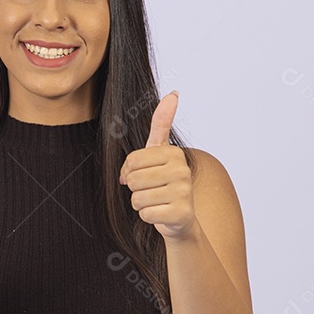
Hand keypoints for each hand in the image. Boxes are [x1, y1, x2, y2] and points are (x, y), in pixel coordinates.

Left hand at [118, 91, 195, 239]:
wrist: (179, 219)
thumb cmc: (164, 184)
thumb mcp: (160, 153)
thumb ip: (161, 124)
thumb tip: (173, 93)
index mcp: (174, 153)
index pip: (132, 161)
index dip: (129, 172)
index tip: (142, 175)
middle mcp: (182, 170)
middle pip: (134, 179)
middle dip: (135, 190)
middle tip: (150, 191)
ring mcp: (184, 192)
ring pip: (138, 198)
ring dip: (140, 204)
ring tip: (155, 202)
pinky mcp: (181, 213)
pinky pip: (146, 214)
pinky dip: (148, 217)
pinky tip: (160, 214)